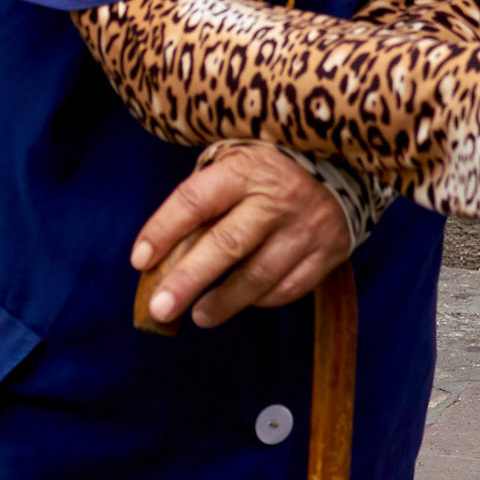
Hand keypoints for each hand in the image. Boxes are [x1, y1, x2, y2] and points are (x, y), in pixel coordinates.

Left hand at [131, 146, 351, 329]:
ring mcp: (306, 226)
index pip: (195, 201)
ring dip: (225, 301)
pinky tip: (245, 302)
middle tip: (160, 309)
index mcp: (244, 170)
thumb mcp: (232, 165)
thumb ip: (203, 203)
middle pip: (226, 244)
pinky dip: (264, 299)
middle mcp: (276, 197)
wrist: (340, 163)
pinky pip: (291, 286)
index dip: (164, 230)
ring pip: (259, 274)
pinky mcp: (329, 250)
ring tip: (198, 316)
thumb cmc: (267, 169)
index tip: (139, 260)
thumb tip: (165, 256)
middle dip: (189, 279)